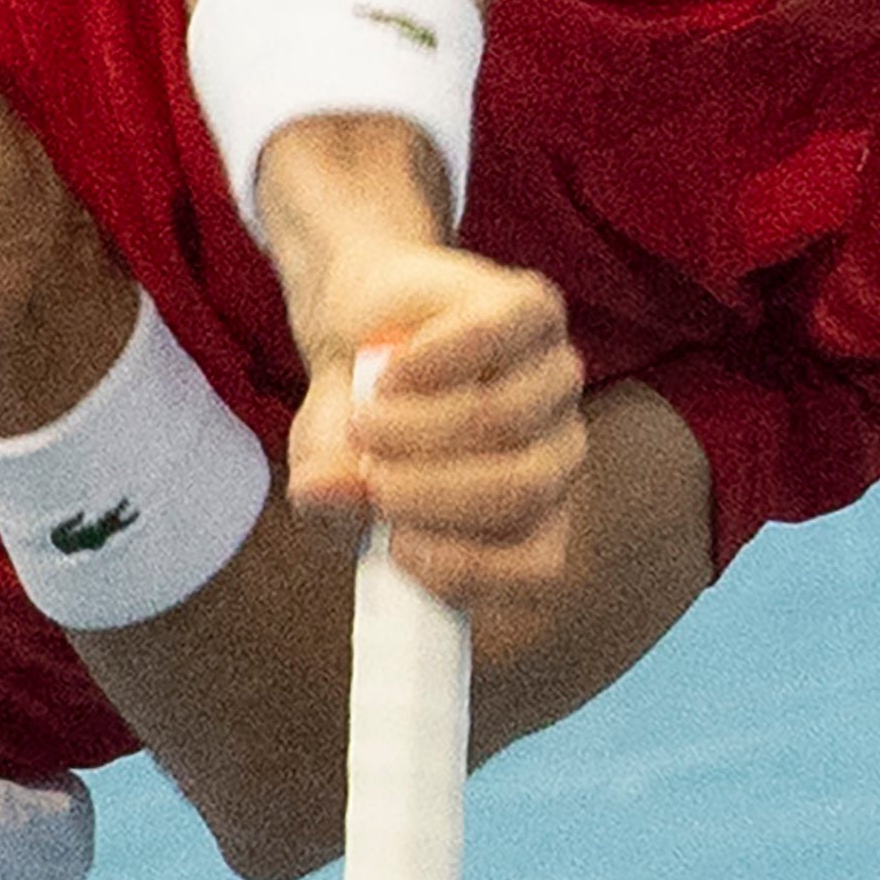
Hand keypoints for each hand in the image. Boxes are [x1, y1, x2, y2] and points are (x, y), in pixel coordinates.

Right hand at [268, 131, 584, 628]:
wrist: (358, 322)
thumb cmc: (354, 417)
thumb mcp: (325, 474)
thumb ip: (331, 500)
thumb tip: (322, 493)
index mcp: (527, 514)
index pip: (538, 564)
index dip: (474, 568)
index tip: (397, 549)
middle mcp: (556, 450)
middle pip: (523, 489)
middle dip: (433, 493)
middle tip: (370, 478)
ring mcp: (554, 377)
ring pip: (505, 419)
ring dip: (416, 426)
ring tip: (364, 421)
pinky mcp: (534, 311)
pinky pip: (498, 338)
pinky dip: (433, 359)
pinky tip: (390, 371)